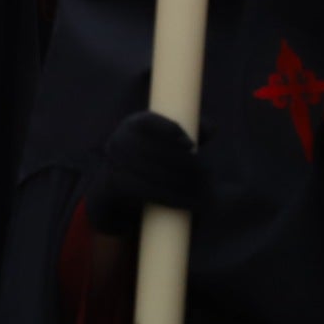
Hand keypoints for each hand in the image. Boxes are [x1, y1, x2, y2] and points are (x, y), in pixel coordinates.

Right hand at [84, 111, 208, 236]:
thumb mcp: (172, 147)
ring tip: (201, 193)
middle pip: (152, 148)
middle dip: (182, 162)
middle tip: (206, 176)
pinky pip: (139, 189)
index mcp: (133, 124)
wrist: (119, 198)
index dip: (168, 129)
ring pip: (149, 171)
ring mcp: (112, 161)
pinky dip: (163, 196)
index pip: (148, 121)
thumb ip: (193, 134)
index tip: (190, 145)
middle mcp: (119, 139)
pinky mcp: (111, 184)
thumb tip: (212, 129)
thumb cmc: (154, 167)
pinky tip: (182, 203)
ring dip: (177, 182)